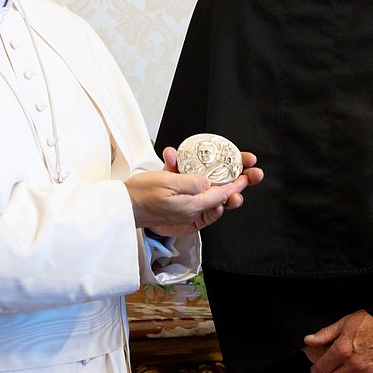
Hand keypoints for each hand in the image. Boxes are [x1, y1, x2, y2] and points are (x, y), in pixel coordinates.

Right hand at [124, 148, 262, 236]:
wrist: (122, 206)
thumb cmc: (141, 195)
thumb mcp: (167, 184)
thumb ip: (191, 184)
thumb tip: (209, 184)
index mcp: (192, 205)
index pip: (222, 195)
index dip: (237, 184)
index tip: (248, 175)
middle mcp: (191, 208)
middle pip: (220, 196)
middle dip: (237, 185)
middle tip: (250, 174)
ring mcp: (185, 207)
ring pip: (208, 193)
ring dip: (216, 180)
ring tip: (230, 172)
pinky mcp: (176, 203)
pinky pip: (190, 191)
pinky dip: (191, 177)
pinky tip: (184, 163)